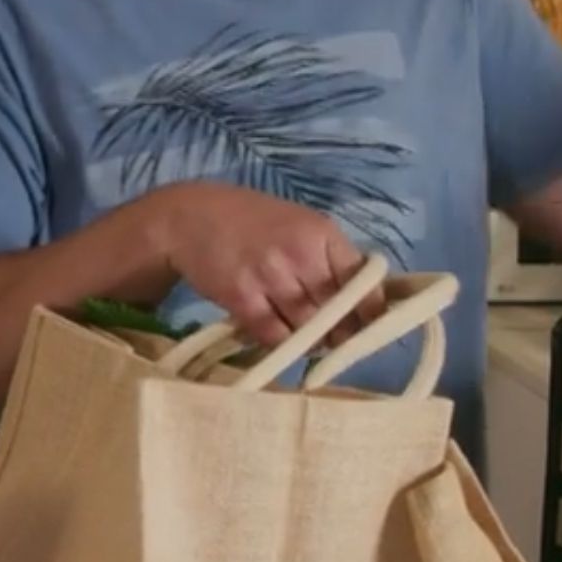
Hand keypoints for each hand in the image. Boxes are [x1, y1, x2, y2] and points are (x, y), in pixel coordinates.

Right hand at [159, 181, 380, 350]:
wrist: (188, 218)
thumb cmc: (251, 220)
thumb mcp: (298, 223)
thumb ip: (329, 257)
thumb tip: (363, 301)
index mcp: (320, 233)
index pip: (362, 282)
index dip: (371, 311)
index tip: (373, 326)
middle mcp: (298, 254)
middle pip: (336, 311)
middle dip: (341, 331)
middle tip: (337, 337)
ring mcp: (268, 277)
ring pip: (308, 328)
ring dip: (312, 340)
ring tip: (308, 338)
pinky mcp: (241, 298)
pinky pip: (274, 335)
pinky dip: (282, 343)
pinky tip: (280, 337)